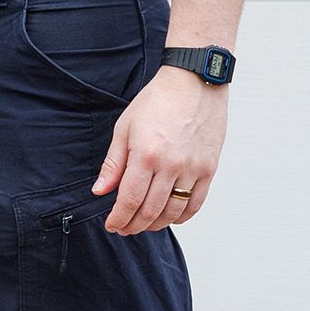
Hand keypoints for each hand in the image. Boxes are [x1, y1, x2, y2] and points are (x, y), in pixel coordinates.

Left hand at [93, 67, 226, 235]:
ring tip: (144, 223)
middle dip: (133, 225)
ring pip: (173, 212)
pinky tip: (170, 217)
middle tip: (124, 228)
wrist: (194, 82)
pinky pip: (196, 203)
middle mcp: (171, 165)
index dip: (119, 219)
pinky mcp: (209, 168)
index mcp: (146, 154)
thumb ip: (113, 163)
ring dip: (156, 224)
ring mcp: (193, 168)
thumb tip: (100, 190)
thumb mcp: (125, 128)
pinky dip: (182, 216)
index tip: (112, 225)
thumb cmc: (157, 101)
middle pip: (150, 210)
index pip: (129, 200)